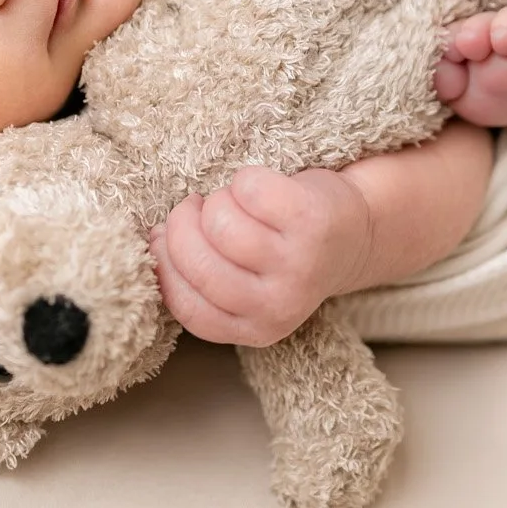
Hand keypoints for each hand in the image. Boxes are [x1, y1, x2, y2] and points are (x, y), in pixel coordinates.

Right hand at [147, 164, 371, 346]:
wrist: (356, 232)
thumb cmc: (283, 251)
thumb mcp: (242, 282)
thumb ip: (200, 276)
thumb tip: (151, 243)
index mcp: (255, 329)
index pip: (186, 306)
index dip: (165, 265)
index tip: (164, 237)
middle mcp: (278, 306)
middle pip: (198, 261)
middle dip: (183, 224)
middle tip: (196, 208)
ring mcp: (298, 265)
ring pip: (220, 223)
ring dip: (219, 200)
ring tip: (236, 202)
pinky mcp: (312, 223)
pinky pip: (249, 188)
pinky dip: (246, 178)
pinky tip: (261, 187)